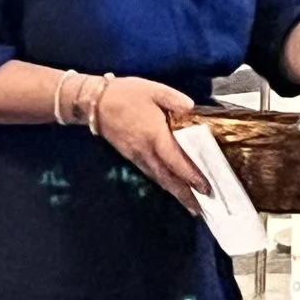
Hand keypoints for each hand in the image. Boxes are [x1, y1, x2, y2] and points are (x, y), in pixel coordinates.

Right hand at [94, 77, 209, 210]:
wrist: (94, 103)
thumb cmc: (126, 94)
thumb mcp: (154, 90)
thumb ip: (175, 99)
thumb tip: (192, 108)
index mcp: (155, 135)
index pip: (176, 160)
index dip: (191, 175)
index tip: (205, 188)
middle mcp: (146, 151)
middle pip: (168, 178)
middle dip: (186, 195)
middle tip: (204, 210)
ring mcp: (137, 156)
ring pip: (160, 179)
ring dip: (176, 193)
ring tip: (193, 206)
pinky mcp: (131, 157)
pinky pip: (152, 174)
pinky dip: (165, 184)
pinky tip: (173, 188)